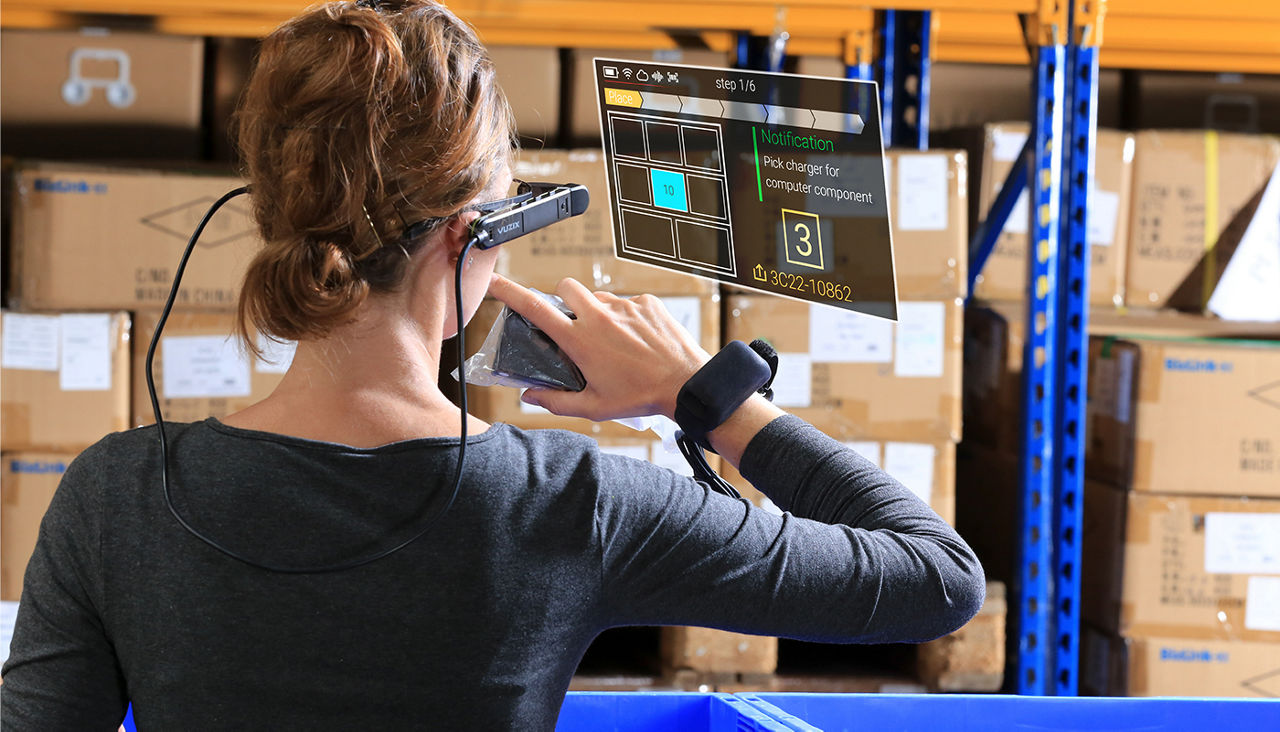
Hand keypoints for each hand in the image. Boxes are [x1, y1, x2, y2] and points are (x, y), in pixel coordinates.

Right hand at [486, 273, 711, 421]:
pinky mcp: (647, 303)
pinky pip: (627, 303)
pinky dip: (626, 317)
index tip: (494, 282)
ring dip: (598, 312)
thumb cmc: (640, 397)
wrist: (686, 382)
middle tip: (572, 321)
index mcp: (580, 340)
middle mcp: (599, 316)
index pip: (535, 308)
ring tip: (614, 341)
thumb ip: (556, 401)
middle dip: (561, 298)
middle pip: (565, 287)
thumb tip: (529, 395)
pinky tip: (638, 340)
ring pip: (599, 297)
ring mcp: (625, 306)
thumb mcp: (594, 407)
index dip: (510, 292)